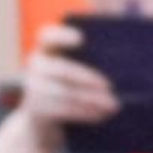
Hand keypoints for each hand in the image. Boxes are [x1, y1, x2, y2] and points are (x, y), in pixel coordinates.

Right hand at [15, 23, 120, 143]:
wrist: (45, 124)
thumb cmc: (71, 89)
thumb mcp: (77, 69)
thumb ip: (92, 52)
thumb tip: (118, 28)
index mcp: (47, 49)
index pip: (48, 36)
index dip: (63, 36)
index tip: (82, 39)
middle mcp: (36, 65)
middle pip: (63, 70)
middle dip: (88, 78)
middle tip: (110, 86)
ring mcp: (33, 88)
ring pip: (65, 93)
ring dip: (91, 100)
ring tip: (113, 105)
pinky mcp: (36, 109)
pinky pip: (63, 110)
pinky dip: (84, 113)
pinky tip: (101, 115)